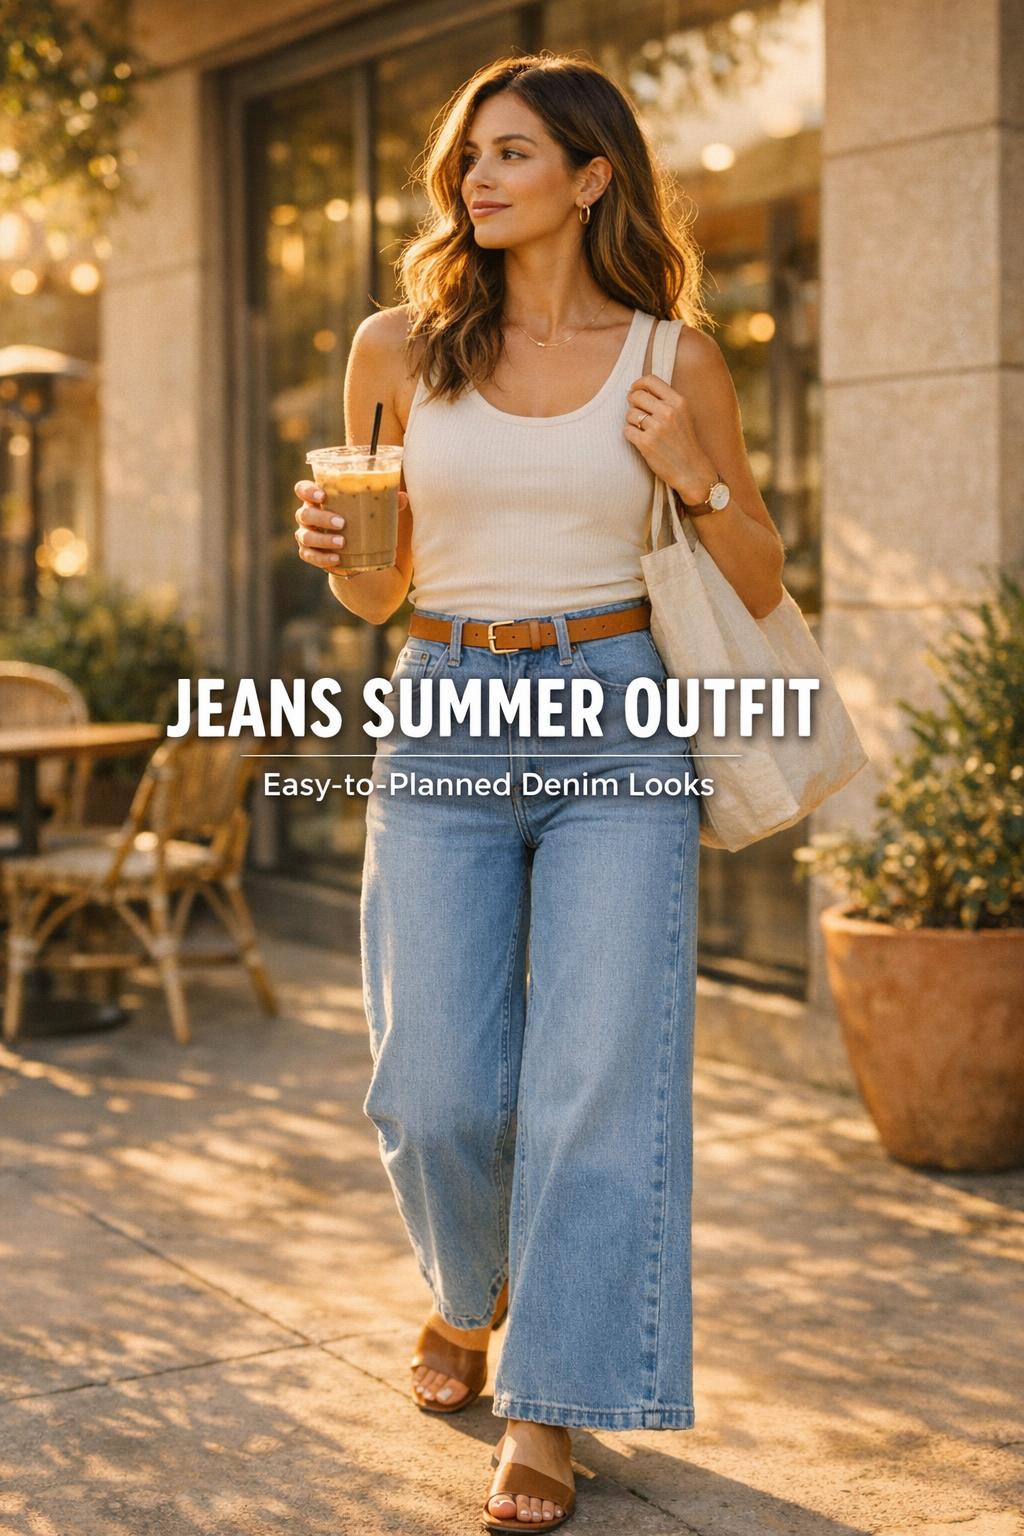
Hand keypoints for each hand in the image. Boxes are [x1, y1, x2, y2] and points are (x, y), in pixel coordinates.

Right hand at [293, 479, 408, 571]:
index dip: (307, 490)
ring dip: (323, 539)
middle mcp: (309, 516)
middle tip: (342, 523)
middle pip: (304, 513)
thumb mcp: (373, 511)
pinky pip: (309, 556)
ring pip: (305, 536)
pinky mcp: (311, 554)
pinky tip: (337, 559)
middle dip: (321, 517)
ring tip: (343, 542)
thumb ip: (386, 502)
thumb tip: (402, 498)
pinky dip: (322, 558)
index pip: (302, 489)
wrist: (358, 552)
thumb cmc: (362, 521)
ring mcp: (307, 535)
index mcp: (319, 499)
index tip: (323, 496)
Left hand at [623, 375, 716, 504]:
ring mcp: (657, 428)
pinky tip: (641, 441)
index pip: (650, 380)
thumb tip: (637, 388)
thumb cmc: (684, 442)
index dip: (638, 384)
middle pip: (636, 396)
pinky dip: (631, 435)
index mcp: (678, 401)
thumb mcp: (683, 415)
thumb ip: (665, 400)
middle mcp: (668, 412)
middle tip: (637, 413)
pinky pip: (627, 430)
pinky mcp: (646, 443)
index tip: (634, 391)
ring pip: (630, 414)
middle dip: (632, 403)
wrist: (692, 470)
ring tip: (643, 431)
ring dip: (632, 422)